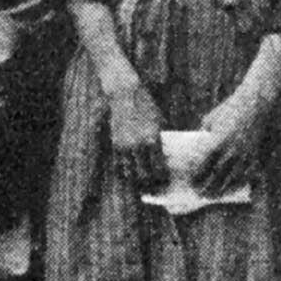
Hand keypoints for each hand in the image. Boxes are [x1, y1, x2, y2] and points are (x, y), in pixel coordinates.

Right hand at [103, 70, 168, 191]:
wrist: (124, 93)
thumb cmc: (145, 106)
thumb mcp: (157, 122)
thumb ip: (159, 140)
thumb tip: (165, 156)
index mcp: (151, 139)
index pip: (158, 167)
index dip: (162, 178)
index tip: (166, 182)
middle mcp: (137, 145)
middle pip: (144, 174)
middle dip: (150, 183)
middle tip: (155, 187)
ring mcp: (123, 145)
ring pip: (129, 173)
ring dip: (136, 181)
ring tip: (142, 185)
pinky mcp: (114, 143)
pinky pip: (118, 165)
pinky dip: (124, 173)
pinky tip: (129, 176)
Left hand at [196, 89, 275, 197]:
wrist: (255, 102)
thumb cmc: (230, 108)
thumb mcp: (211, 118)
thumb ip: (204, 133)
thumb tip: (196, 146)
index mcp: (218, 140)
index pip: (204, 163)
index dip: (197, 174)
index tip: (190, 182)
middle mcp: (232, 149)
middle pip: (217, 174)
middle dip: (208, 186)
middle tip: (199, 194)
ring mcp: (245, 153)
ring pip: (232, 177)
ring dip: (222, 188)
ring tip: (214, 196)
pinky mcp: (255, 152)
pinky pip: (248, 172)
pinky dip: (240, 182)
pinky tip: (233, 188)